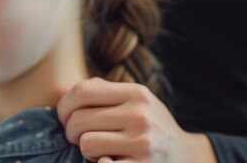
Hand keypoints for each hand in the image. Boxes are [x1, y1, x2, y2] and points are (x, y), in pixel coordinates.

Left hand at [57, 78, 216, 162]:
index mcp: (135, 93)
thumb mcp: (133, 102)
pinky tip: (106, 161)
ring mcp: (143, 142)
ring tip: (98, 150)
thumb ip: (100, 93)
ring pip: (86, 143)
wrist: (187, 158)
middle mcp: (140, 114)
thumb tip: (58, 91)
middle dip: (70, 132)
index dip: (64, 105)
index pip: (83, 90)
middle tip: (78, 138)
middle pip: (79, 119)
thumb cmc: (150, 127)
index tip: (65, 117)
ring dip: (84, 151)